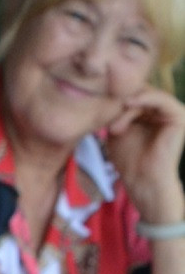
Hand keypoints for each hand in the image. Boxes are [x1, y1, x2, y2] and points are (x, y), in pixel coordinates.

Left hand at [104, 90, 184, 225]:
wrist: (143, 181)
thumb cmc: (129, 160)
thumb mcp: (116, 130)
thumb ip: (114, 111)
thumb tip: (104, 92)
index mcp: (149, 112)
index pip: (131, 94)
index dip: (113, 98)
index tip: (96, 108)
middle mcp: (162, 110)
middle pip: (138, 93)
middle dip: (119, 104)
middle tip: (104, 120)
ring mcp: (172, 111)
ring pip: (146, 96)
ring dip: (127, 108)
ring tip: (114, 128)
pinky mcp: (179, 115)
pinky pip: (160, 99)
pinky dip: (143, 99)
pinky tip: (128, 104)